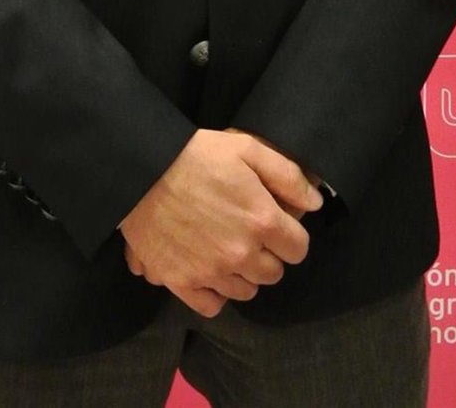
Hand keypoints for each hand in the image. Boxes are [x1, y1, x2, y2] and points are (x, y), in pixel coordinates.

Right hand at [118, 129, 322, 317]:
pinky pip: (212, 305)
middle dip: (266, 254)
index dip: (288, 234)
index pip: (298, 248)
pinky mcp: (182, 282)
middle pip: (273, 273)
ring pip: (246, 291)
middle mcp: (241, 254)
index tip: (273, 222)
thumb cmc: (195, 153)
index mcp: (262, 221)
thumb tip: (315, 202)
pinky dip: (214, 293)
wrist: (140, 167)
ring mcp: (211, 272)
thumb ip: (287, 175)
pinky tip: (207, 269)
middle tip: (245, 231)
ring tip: (224, 247)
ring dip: (241, 273)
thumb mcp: (246, 148)